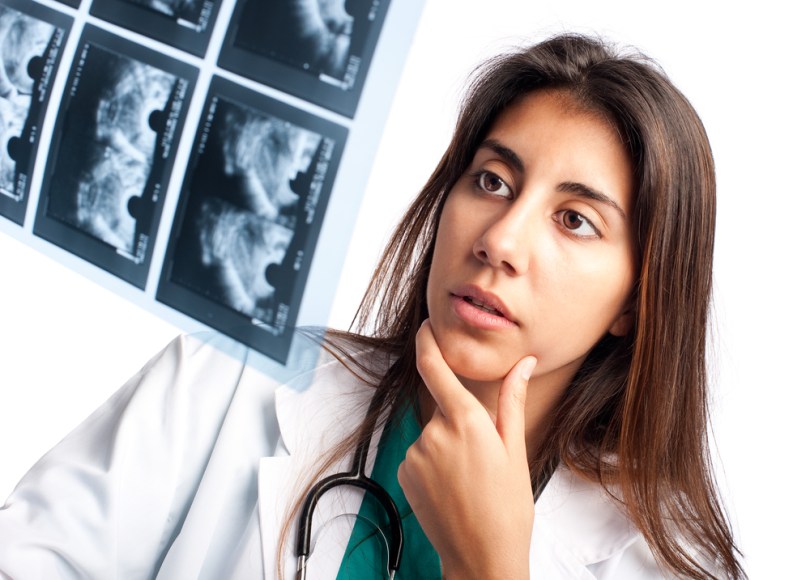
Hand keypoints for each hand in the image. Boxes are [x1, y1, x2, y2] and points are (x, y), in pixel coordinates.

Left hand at [397, 320, 536, 578]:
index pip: (436, 368)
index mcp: (466, 421)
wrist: (481, 557)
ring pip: (432, 435)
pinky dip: (433, 465)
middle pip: (443, 410)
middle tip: (482, 459)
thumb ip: (512, 401)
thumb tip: (524, 365)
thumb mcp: (515, 449)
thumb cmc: (507, 507)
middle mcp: (435, 432)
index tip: (425, 327)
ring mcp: (416, 453)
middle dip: (460, 425)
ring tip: (468, 480)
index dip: (426, 343)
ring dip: (447, 448)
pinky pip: (420, 455)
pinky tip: (451, 488)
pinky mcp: (404, 472)